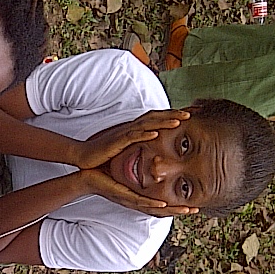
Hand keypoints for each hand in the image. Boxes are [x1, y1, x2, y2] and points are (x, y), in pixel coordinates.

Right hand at [74, 109, 190, 169]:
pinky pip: (132, 136)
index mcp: (134, 132)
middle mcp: (130, 130)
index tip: (188, 117)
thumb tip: (153, 154)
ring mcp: (123, 135)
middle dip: (173, 114)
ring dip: (164, 121)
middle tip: (191, 113)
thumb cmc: (103, 158)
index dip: (171, 116)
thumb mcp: (126, 153)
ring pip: (147, 124)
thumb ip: (138, 150)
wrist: (83, 159)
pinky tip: (156, 133)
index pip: (156, 120)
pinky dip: (145, 134)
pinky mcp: (116, 142)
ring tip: (180, 120)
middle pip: (155, 117)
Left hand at [80, 169, 198, 216]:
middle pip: (162, 209)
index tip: (194, 202)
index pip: (162, 201)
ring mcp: (130, 200)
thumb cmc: (106, 171)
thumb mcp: (127, 167)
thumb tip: (151, 154)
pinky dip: (152, 203)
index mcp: (138, 194)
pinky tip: (163, 203)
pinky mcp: (122, 195)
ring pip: (154, 208)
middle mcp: (136, 200)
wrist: (87, 175)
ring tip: (186, 209)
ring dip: (171, 209)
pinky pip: (139, 200)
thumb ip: (140, 164)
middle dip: (179, 209)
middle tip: (197, 209)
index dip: (177, 202)